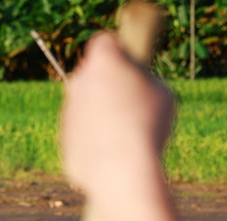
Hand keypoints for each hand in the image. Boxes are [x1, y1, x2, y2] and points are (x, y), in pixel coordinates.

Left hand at [61, 32, 173, 198]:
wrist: (121, 171)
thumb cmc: (147, 126)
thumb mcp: (163, 94)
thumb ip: (146, 83)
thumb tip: (137, 90)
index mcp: (102, 63)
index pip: (105, 42)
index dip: (119, 50)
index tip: (131, 64)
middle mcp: (78, 83)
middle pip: (91, 75)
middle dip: (107, 83)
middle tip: (131, 99)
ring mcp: (67, 112)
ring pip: (85, 106)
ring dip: (101, 113)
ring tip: (127, 132)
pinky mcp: (63, 139)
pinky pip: (81, 134)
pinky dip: (94, 139)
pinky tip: (114, 152)